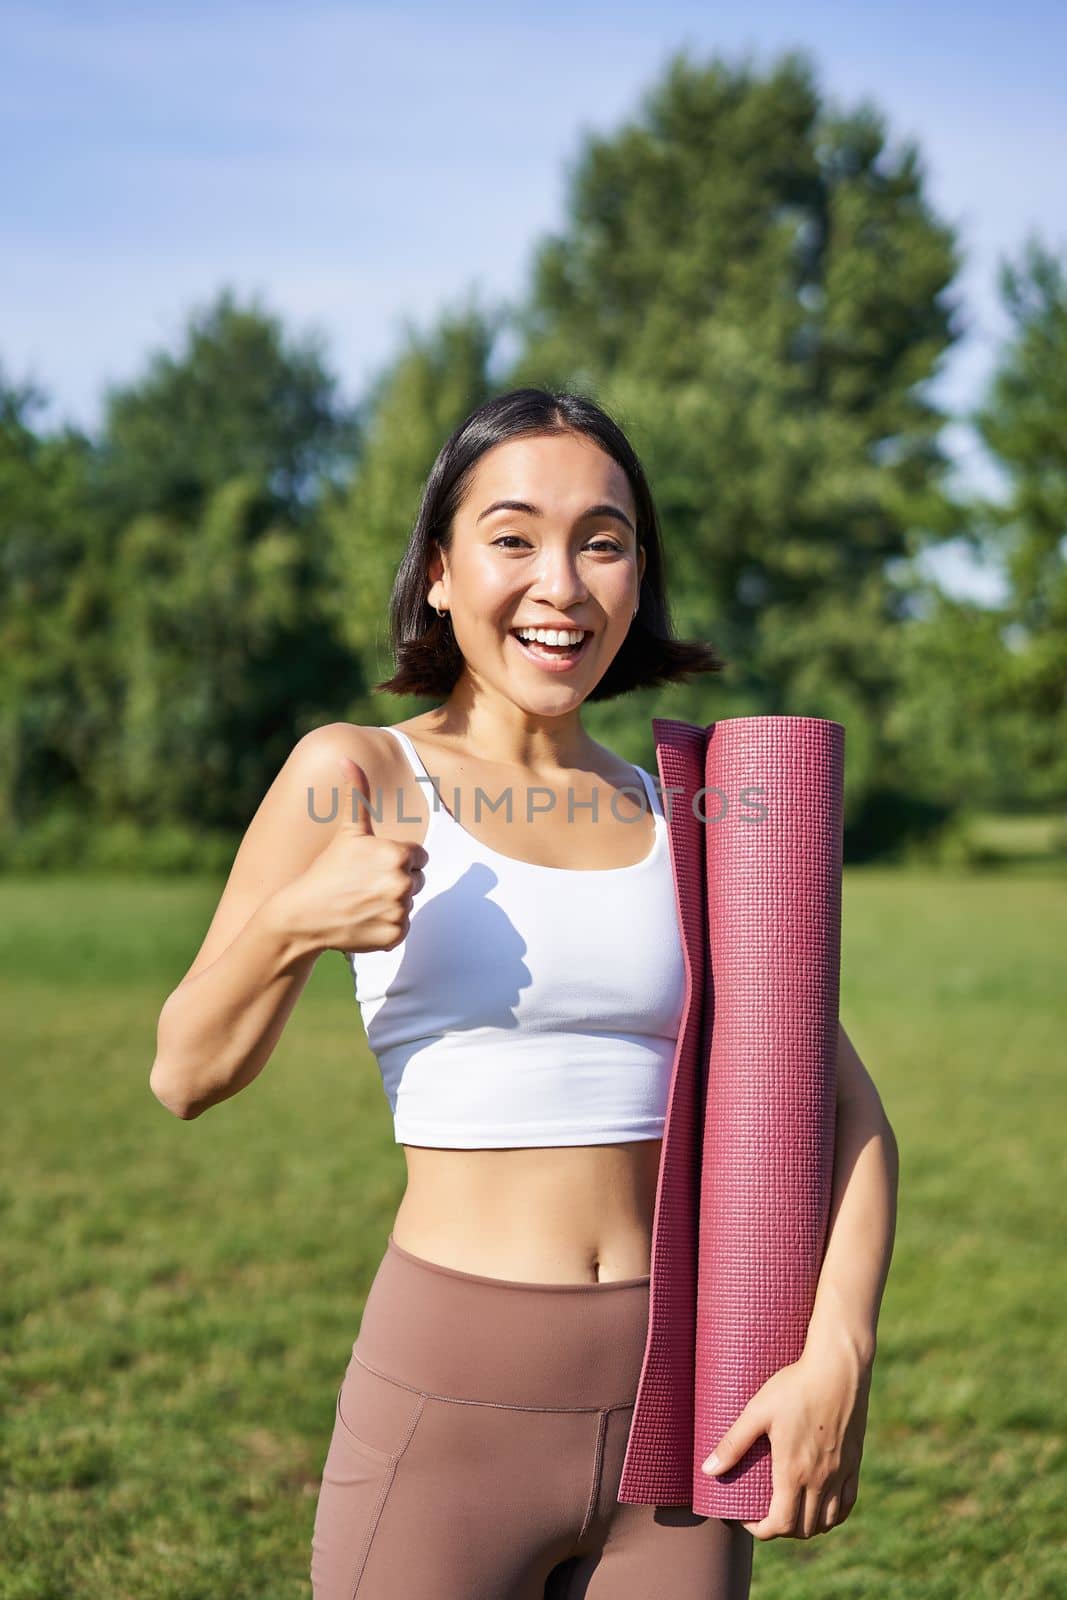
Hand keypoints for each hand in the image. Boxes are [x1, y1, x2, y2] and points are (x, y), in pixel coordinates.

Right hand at [278, 757, 427, 955]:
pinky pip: (402, 927)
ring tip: (361, 901)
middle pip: (417, 880)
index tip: (371, 865)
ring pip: (409, 903)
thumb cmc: (326, 869)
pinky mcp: (395, 936)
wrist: (303, 915)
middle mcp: (404, 883)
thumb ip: (358, 795)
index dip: (396, 859)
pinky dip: (386, 927)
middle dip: (395, 881)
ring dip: (390, 903)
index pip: (419, 856)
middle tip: (363, 884)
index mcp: (399, 854)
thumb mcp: (347, 831)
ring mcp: (399, 911)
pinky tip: (362, 920)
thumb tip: (347, 757)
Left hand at [700, 1341, 871, 1539]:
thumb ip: (733, 1443)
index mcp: (794, 1471)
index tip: (747, 1517)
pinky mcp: (854, 1462)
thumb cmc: (795, 1386)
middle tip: (764, 1512)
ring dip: (806, 1525)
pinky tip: (821, 1504)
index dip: (760, 1529)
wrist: (838, 1368)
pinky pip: (847, 1503)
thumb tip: (707, 1471)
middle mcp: (820, 1480)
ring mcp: (840, 1473)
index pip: (780, 1524)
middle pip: (803, 1529)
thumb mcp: (758, 1411)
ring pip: (827, 1521)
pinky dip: (833, 1514)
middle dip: (780, 1528)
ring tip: (790, 1510)